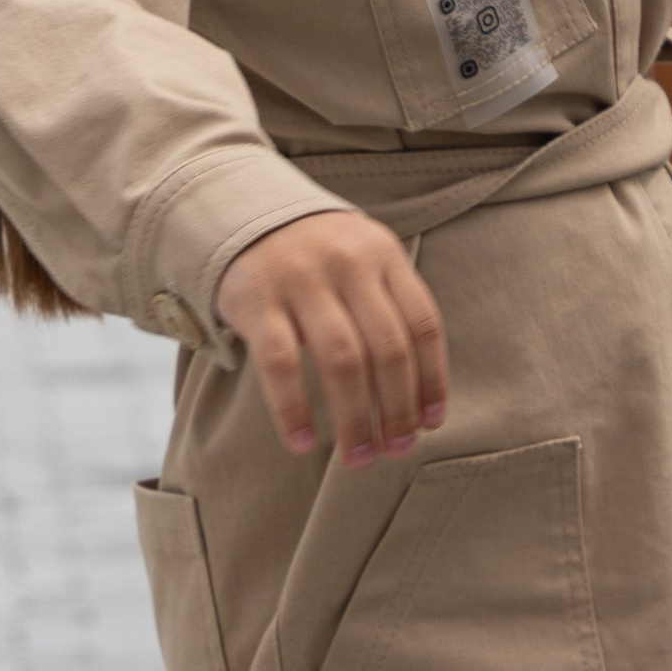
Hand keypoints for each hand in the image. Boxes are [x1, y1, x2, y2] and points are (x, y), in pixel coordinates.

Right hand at [215, 213, 449, 468]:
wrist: (239, 213)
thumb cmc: (315, 257)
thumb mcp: (361, 261)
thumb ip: (389, 308)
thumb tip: (418, 398)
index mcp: (383, 255)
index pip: (422, 325)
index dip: (432, 380)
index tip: (431, 423)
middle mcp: (347, 264)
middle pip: (387, 349)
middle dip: (396, 410)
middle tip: (396, 451)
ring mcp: (301, 279)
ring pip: (342, 362)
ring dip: (354, 419)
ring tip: (358, 457)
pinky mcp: (257, 300)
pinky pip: (281, 364)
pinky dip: (294, 409)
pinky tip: (303, 443)